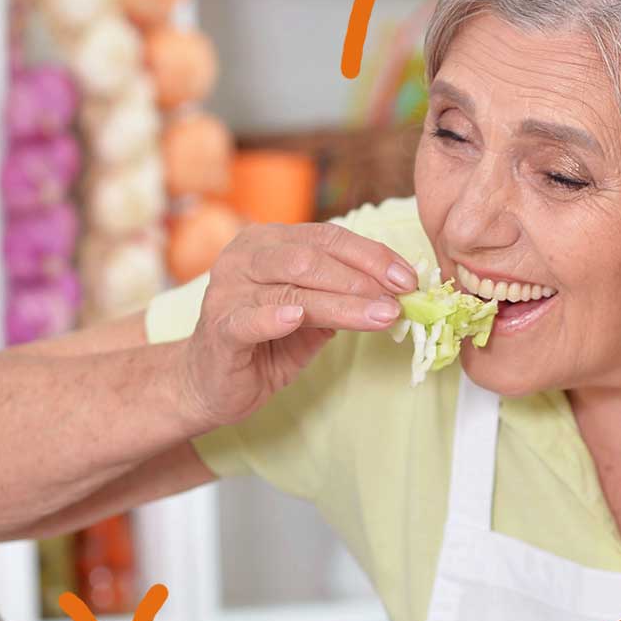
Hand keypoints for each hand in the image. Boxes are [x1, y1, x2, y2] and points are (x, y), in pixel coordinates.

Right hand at [176, 221, 421, 427]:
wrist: (212, 383)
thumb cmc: (267, 344)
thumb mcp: (313, 316)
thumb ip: (344, 298)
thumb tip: (397, 294)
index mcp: (269, 242)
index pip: (327, 238)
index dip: (372, 255)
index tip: (408, 279)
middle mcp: (245, 256)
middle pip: (311, 256)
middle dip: (362, 278)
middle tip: (399, 300)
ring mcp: (227, 290)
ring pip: (292, 288)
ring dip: (342, 302)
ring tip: (379, 315)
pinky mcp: (219, 327)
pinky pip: (249, 319)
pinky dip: (274, 317)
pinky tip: (297, 318)